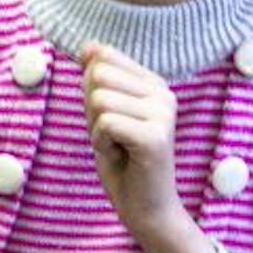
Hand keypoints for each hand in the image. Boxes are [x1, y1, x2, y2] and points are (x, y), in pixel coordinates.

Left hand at [80, 43, 183, 239]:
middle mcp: (164, 92)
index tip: (111, 120)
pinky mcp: (156, 136)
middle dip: (92, 110)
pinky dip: (101, 143)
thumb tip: (88, 45)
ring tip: (118, 146)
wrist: (145, 207)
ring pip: (99, 100)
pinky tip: (121, 155)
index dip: (91, 92)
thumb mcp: (102, 113)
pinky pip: (105, 123)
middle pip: (98, 77)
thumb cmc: (122, 161)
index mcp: (153, 82)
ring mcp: (164, 113)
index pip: (102, 59)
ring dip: (96, 129)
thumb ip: (96, 78)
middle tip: (113, 137)